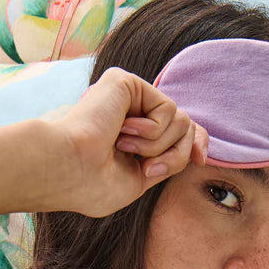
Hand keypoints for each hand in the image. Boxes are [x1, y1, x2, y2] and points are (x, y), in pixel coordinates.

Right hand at [50, 67, 208, 216]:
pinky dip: (152, 132)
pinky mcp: (127, 83)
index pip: (178, 131)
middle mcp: (130, 114)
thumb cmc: (92, 185)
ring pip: (181, 120)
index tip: (200, 160)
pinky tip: (123, 132)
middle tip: (147, 169)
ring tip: (125, 148)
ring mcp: (128, 97)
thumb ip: (166, 162)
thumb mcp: (139, 181)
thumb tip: (196, 145)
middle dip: (176, 155)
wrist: (68, 171)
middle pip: (186, 128)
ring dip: (158, 147)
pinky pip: (168, 109)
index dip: (197, 143)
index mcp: (131, 137)